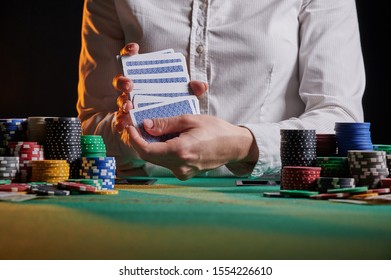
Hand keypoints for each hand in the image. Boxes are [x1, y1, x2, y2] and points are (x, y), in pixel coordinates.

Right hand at [112, 42, 208, 131]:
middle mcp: (131, 90)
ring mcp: (127, 105)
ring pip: (120, 101)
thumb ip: (192, 90)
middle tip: (130, 85)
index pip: (132, 60)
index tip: (135, 49)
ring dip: (123, 103)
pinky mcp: (126, 121)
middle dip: (123, 81)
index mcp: (142, 78)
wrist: (166, 129)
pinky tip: (124, 125)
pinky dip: (120, 123)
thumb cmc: (170, 106)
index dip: (130, 52)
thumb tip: (202, 86)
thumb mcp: (183, 96)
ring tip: (129, 107)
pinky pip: (119, 121)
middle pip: (121, 81)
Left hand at [126, 114, 258, 179]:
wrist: (234, 146)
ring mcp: (182, 172)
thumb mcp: (189, 120)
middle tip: (139, 126)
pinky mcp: (185, 174)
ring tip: (156, 130)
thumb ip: (165, 124)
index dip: (135, 139)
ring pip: (158, 159)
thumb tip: (146, 125)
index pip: (146, 150)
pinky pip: (167, 162)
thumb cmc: (215, 130)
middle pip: (149, 156)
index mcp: (180, 151)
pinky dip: (163, 151)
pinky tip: (169, 140)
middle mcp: (179, 166)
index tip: (131, 127)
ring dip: (152, 145)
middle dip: (141, 141)